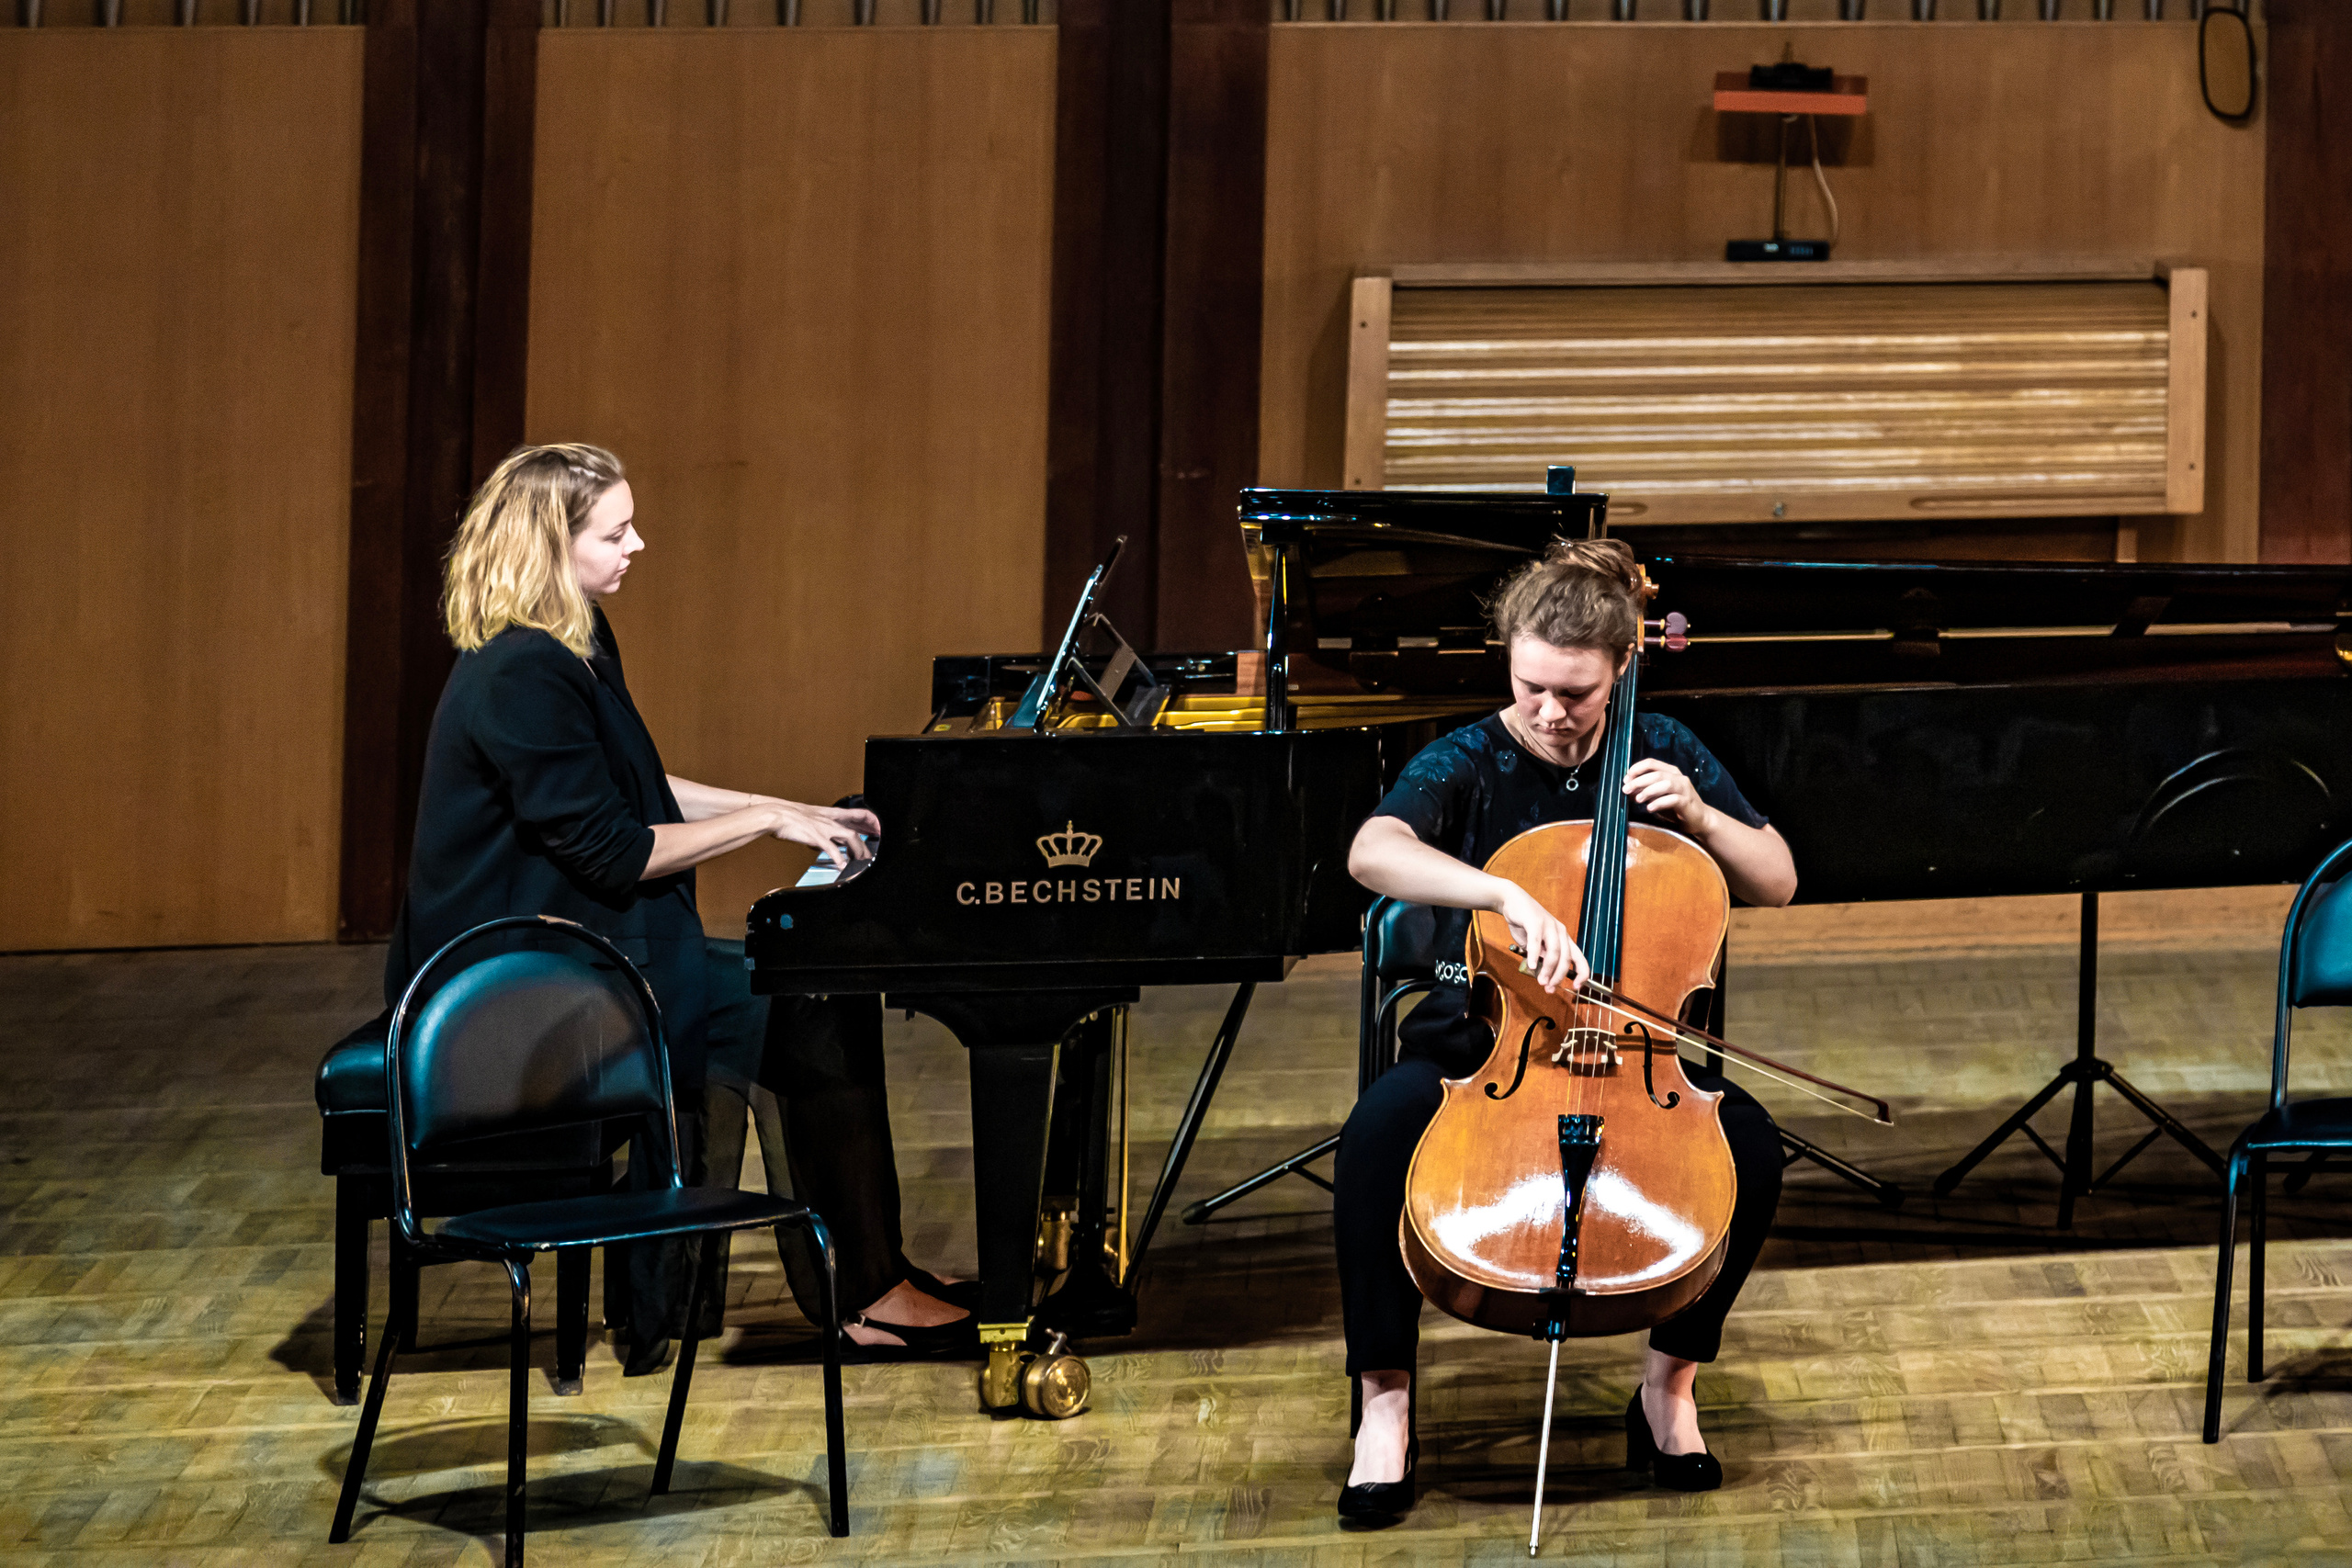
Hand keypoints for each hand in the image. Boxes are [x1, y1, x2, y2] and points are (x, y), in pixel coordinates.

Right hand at [766, 802, 880, 867]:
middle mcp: (830, 820)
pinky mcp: (815, 836)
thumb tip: (831, 846)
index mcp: (829, 815)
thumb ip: (824, 833)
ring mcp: (824, 827)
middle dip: (868, 841)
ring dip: (858, 850)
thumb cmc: (790, 818)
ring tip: (860, 861)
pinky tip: (842, 865)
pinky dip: (838, 857)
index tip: (878, 831)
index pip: (857, 815)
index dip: (870, 822)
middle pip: (856, 829)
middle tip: (873, 852)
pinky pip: (831, 848)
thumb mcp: (812, 821)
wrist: (775, 814)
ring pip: (850, 837)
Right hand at [1492, 881, 1589, 994]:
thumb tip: (1543, 975)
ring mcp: (1549, 926)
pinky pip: (1536, 942)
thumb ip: (1541, 958)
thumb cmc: (1524, 924)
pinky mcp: (1535, 922)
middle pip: (1566, 958)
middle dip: (1559, 976)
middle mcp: (1560, 931)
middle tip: (1549, 988)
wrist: (1512, 901)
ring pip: (1554, 952)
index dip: (1582, 973)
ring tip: (1541, 981)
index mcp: (1563, 938)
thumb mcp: (1535, 944)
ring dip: (1548, 969)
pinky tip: (1531, 966)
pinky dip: (1535, 956)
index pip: (1579, 958)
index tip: (1577, 987)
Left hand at [1624, 759, 1713, 832]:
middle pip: (1656, 774)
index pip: (1652, 763)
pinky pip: (1672, 799)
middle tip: (1626, 790)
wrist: (1699, 819)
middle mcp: (1678, 778)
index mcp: (1670, 772)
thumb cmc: (1676, 807)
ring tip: (1637, 799)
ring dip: (1648, 791)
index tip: (1626, 779)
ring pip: (1665, 784)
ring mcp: (1684, 789)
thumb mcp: (1658, 797)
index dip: (1637, 769)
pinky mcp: (1687, 802)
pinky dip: (1659, 803)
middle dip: (1638, 781)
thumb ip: (1645, 791)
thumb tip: (1627, 789)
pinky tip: (1649, 808)